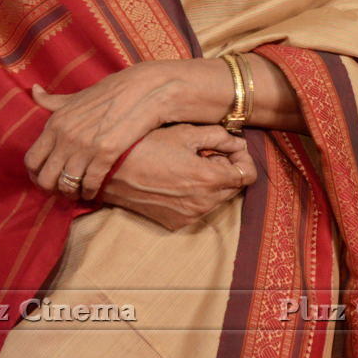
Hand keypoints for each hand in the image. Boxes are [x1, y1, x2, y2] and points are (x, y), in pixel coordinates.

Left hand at [25, 61, 186, 200]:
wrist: (142, 90)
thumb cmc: (110, 93)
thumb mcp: (77, 96)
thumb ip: (53, 100)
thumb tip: (34, 90)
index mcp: (55, 123)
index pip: (31, 160)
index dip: (36, 175)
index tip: (46, 179)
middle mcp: (65, 136)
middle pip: (45, 178)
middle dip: (52, 190)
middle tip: (62, 191)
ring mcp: (85, 146)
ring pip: (67, 185)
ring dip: (72, 193)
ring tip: (78, 193)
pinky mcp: (105, 154)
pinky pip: (90, 184)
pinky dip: (90, 192)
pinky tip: (94, 191)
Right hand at [97, 124, 256, 230]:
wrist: (110, 172)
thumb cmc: (147, 146)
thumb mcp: (186, 133)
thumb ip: (220, 137)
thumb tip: (238, 143)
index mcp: (209, 179)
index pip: (248, 175)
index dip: (243, 159)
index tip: (229, 148)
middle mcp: (203, 203)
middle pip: (234, 188)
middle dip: (228, 169)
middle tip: (206, 153)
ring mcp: (188, 216)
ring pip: (217, 199)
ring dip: (213, 182)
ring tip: (190, 164)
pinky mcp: (174, 223)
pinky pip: (198, 209)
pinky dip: (197, 195)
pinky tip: (178, 179)